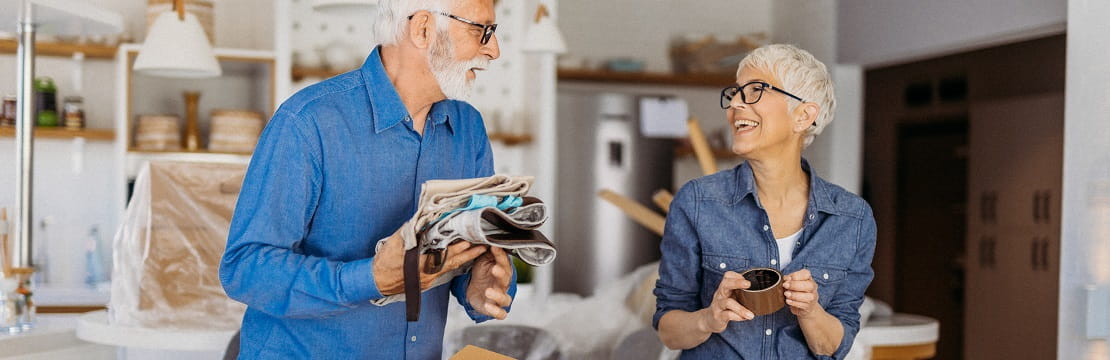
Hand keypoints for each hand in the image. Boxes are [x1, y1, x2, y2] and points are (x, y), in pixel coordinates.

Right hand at [372, 229, 487, 295]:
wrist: (376, 281)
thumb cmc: (384, 262)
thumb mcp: (394, 243)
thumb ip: (410, 231)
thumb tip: (422, 219)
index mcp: (420, 264)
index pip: (443, 255)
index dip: (457, 249)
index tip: (469, 241)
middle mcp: (428, 273)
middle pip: (452, 262)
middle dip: (468, 254)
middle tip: (483, 245)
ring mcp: (428, 279)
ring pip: (450, 268)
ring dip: (464, 259)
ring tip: (478, 250)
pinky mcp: (427, 281)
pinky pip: (444, 271)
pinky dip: (454, 264)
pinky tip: (462, 258)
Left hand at [466, 246, 512, 318]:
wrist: (474, 289)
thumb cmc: (482, 273)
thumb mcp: (483, 261)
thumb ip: (488, 253)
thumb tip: (490, 239)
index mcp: (502, 271)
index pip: (504, 263)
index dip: (500, 256)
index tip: (494, 248)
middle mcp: (503, 284)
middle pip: (506, 279)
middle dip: (501, 274)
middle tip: (494, 269)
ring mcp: (499, 297)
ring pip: (505, 299)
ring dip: (498, 295)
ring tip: (488, 291)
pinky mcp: (493, 309)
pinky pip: (500, 313)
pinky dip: (496, 311)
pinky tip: (488, 306)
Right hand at [698, 271, 754, 333]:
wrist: (709, 320)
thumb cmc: (725, 307)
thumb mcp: (731, 297)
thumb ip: (742, 295)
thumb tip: (763, 295)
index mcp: (724, 288)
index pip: (727, 276)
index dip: (737, 276)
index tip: (748, 281)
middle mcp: (720, 294)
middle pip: (725, 284)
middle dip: (737, 282)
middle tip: (748, 284)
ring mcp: (718, 305)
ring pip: (727, 302)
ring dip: (741, 308)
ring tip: (751, 315)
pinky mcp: (717, 316)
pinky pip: (727, 315)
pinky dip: (737, 317)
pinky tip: (744, 318)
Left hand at [783, 269, 822, 318]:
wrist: (804, 306)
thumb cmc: (797, 291)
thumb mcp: (792, 283)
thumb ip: (789, 280)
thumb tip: (786, 279)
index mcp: (808, 278)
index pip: (806, 274)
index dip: (797, 275)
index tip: (788, 278)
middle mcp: (812, 287)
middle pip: (809, 285)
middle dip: (795, 285)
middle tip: (785, 285)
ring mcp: (812, 297)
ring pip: (808, 296)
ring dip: (795, 295)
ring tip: (786, 294)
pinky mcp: (809, 307)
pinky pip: (803, 305)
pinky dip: (794, 303)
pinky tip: (788, 301)